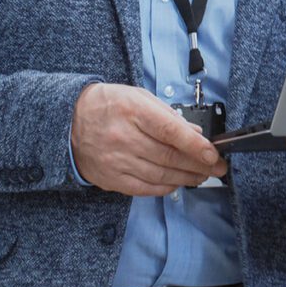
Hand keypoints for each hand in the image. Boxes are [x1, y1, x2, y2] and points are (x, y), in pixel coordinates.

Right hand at [71, 83, 226, 195]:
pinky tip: (178, 183)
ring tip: (202, 176)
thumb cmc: (108, 105)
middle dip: (198, 164)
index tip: (213, 153)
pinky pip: (145, 188)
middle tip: (217, 167)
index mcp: (133, 111)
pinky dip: (166, 188)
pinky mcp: (111, 178)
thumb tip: (194, 132)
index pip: (171, 131)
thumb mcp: (138, 97)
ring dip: (187, 178)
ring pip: (160, 175)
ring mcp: (116, 161)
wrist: (69, 121)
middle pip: (169, 157)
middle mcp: (123, 138)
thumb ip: (167, 115)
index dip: (196, 145)